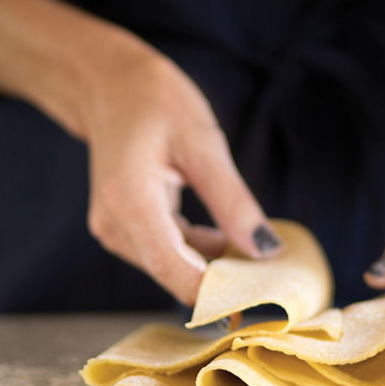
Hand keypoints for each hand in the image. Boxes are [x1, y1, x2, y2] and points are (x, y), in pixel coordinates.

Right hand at [0, 0, 280, 307]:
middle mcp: (114, 226)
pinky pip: (167, 251)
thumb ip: (233, 202)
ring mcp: (114, 230)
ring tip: (262, 256)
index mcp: (130, 203)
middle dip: (225, 282)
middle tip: (277, 279)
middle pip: (175, 274)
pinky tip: (232, 240)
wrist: (107, 83)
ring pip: (174, 266)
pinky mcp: (123, 227)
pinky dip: (200, 251)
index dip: (218, 295)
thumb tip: (265, 251)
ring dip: (215, 266)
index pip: (175, 271)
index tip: (263, 302)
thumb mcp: (204, 143)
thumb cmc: (155, 101)